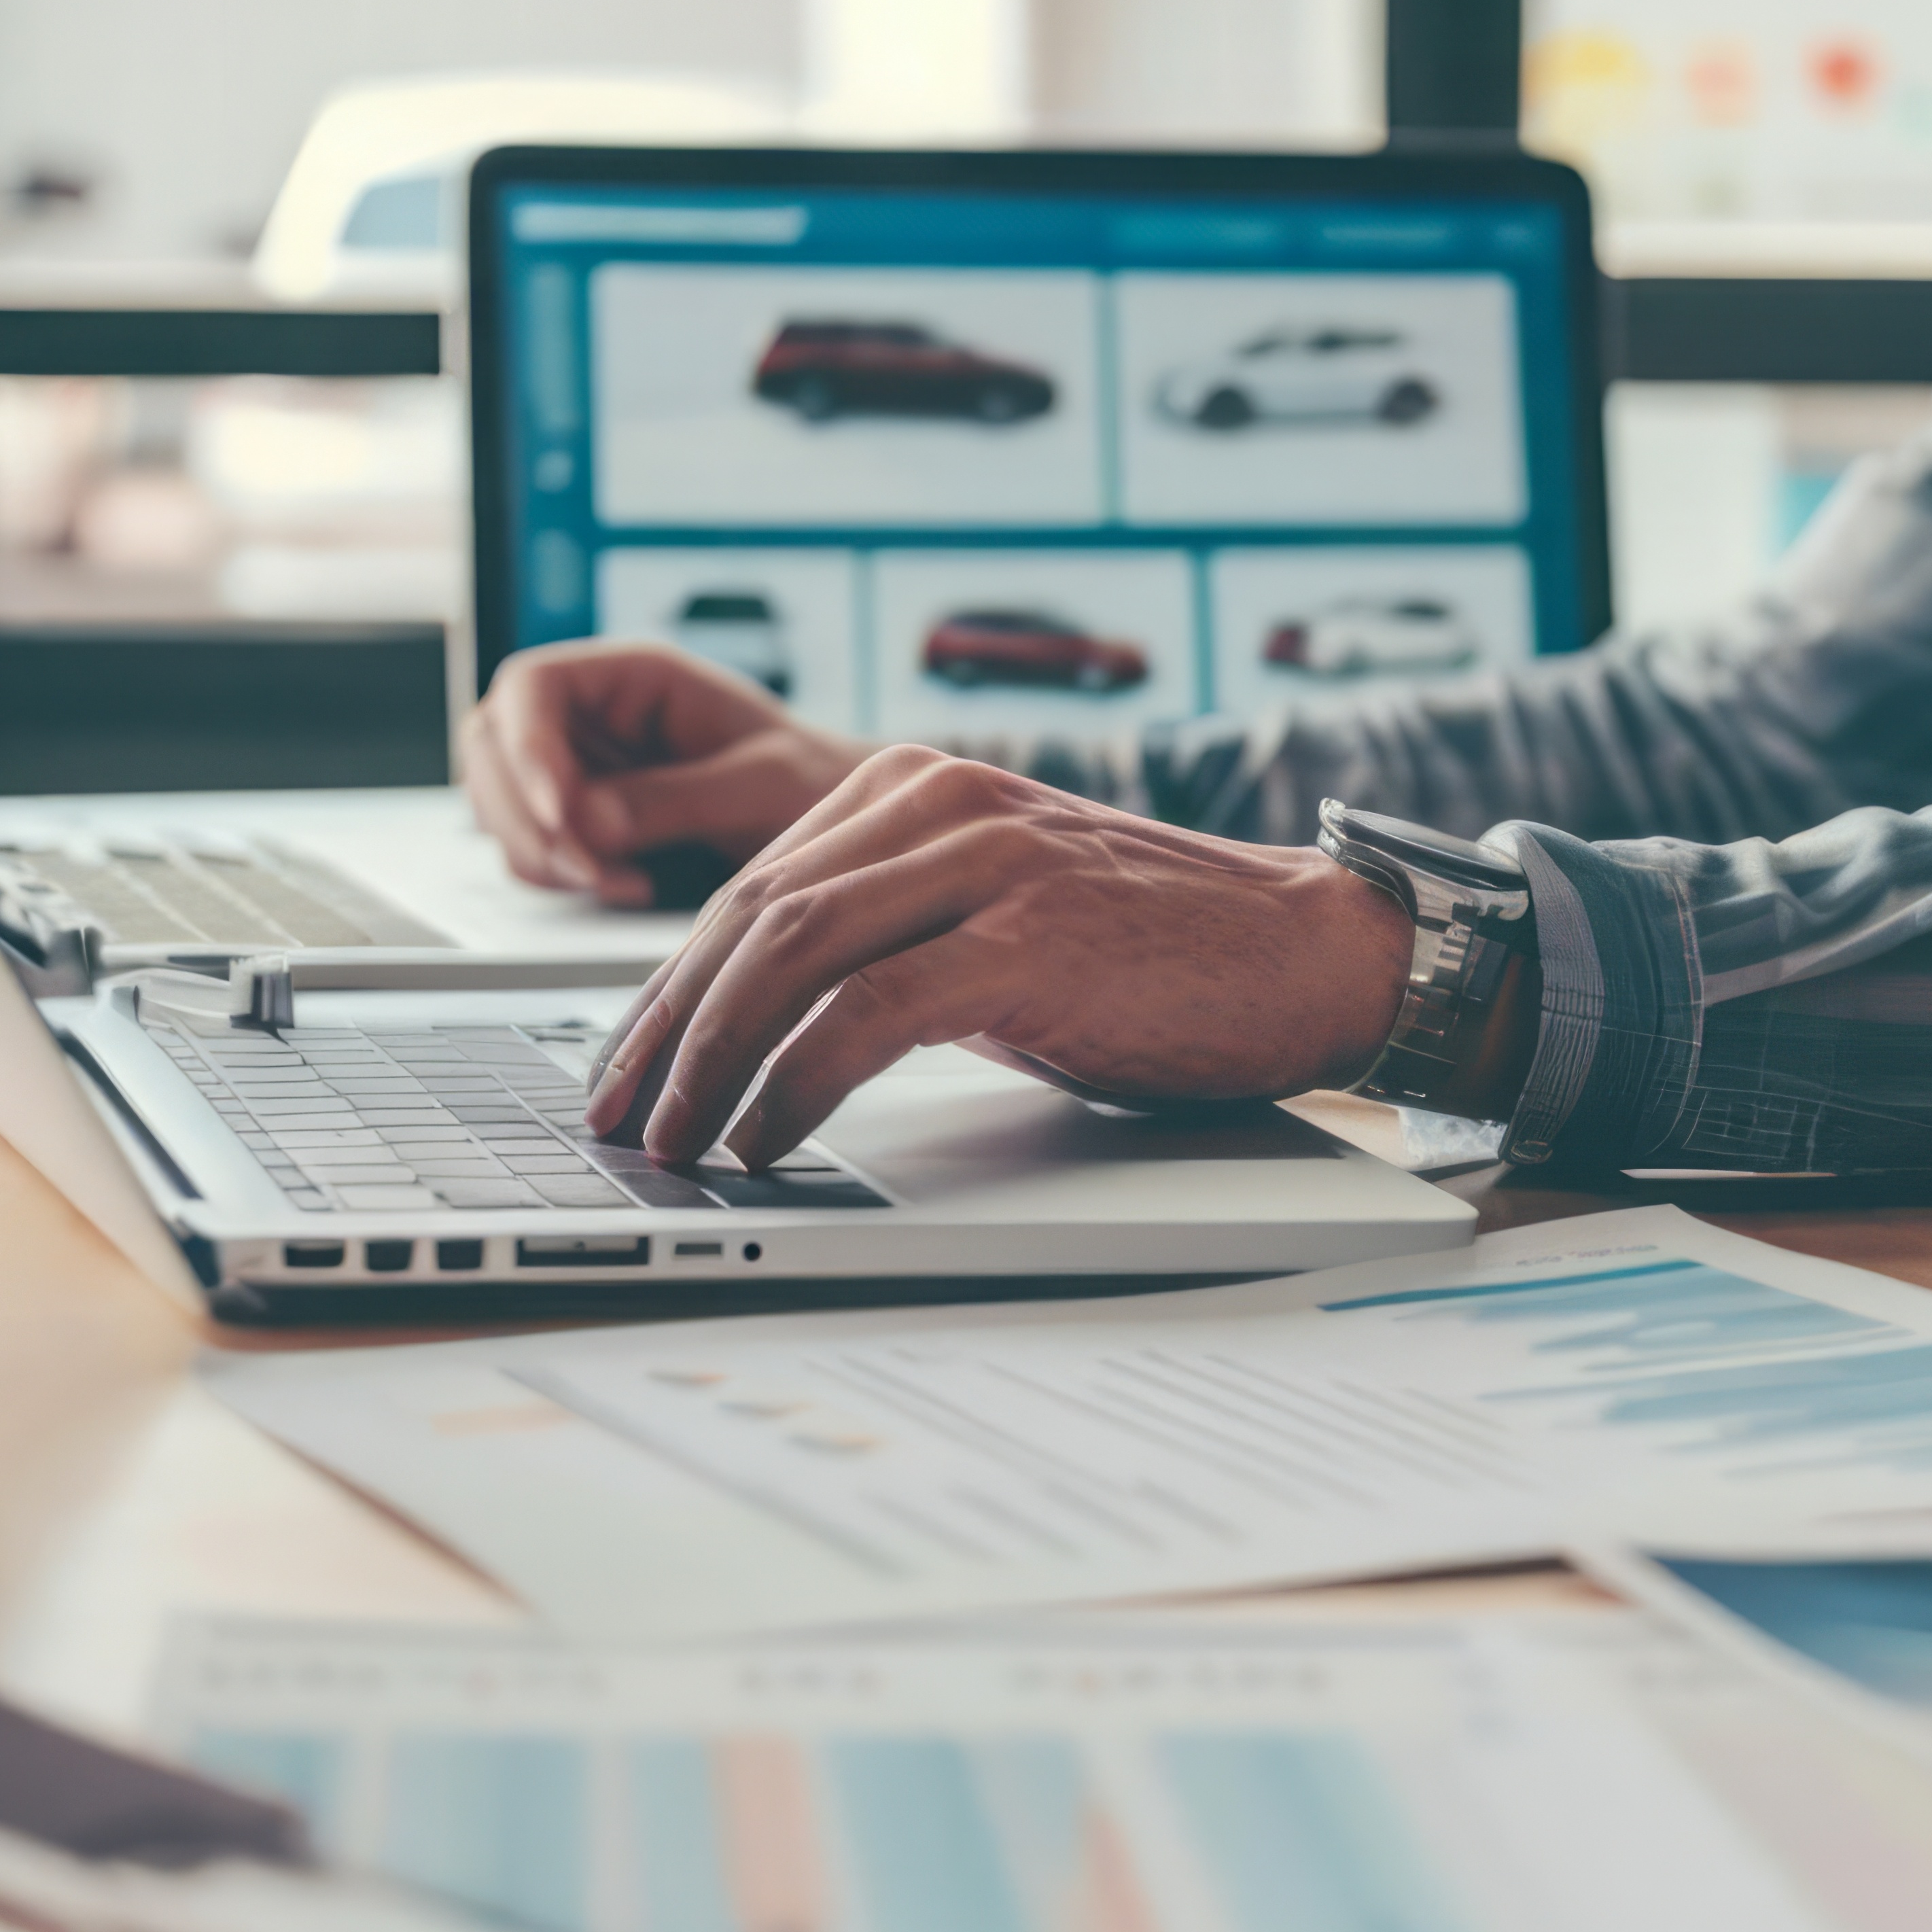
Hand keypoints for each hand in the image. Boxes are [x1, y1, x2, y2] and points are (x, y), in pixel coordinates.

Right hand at [465, 640, 875, 907]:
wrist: (838, 826)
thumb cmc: (813, 782)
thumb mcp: (765, 783)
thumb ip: (681, 796)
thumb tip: (590, 820)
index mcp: (634, 676)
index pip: (533, 686)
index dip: (527, 748)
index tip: (566, 815)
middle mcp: (592, 713)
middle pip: (492, 746)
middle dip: (528, 816)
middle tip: (590, 870)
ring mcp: (577, 764)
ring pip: (501, 802)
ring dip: (542, 853)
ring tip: (623, 883)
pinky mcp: (580, 817)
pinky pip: (532, 845)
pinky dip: (560, 875)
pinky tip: (626, 885)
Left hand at [585, 747, 1413, 1167]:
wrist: (1309, 952)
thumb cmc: (1162, 954)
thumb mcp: (1001, 920)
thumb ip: (896, 939)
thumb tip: (772, 1024)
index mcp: (919, 788)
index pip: (752, 886)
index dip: (671, 987)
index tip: (629, 1067)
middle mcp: (942, 804)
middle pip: (750, 918)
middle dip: (667, 1031)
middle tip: (622, 1118)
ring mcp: (986, 865)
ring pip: (789, 957)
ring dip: (711, 1063)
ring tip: (675, 1144)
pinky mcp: (1027, 939)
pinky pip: (865, 1015)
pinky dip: (793, 1086)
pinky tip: (763, 1139)